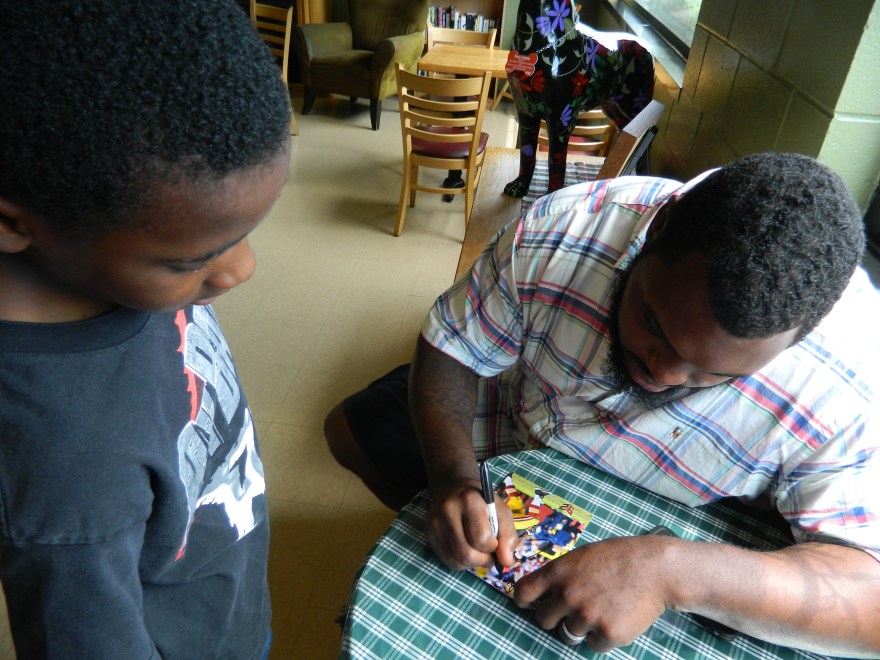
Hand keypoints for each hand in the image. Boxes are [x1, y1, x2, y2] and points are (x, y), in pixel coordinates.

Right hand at [425, 479, 518, 569]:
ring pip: (456, 561)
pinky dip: (462, 562)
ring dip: (473, 563)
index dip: (493, 546)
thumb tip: (506, 562)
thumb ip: (508, 536)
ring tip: (478, 550)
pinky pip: (448, 561)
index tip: (496, 540)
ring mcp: (435, 523)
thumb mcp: (502, 511)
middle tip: (489, 552)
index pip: (481, 538)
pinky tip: (467, 549)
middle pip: (466, 554)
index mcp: (469, 500)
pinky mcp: (429, 533)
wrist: (453, 488)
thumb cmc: (482, 501)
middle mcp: (447, 511)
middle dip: (483, 560)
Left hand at [512, 535, 672, 651]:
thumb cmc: (619, 558)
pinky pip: (593, 645)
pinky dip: (602, 636)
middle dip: (555, 617)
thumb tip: (542, 592)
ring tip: (600, 609)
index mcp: (558, 572)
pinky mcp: (607, 634)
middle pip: (542, 620)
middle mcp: (568, 595)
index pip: (523, 592)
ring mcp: (587, 616)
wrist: (655, 569)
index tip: (528, 604)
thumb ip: (561, 574)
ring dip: (580, 627)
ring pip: (568, 635)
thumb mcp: (582, 556)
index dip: (523, 600)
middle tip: (573, 609)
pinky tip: (615, 617)